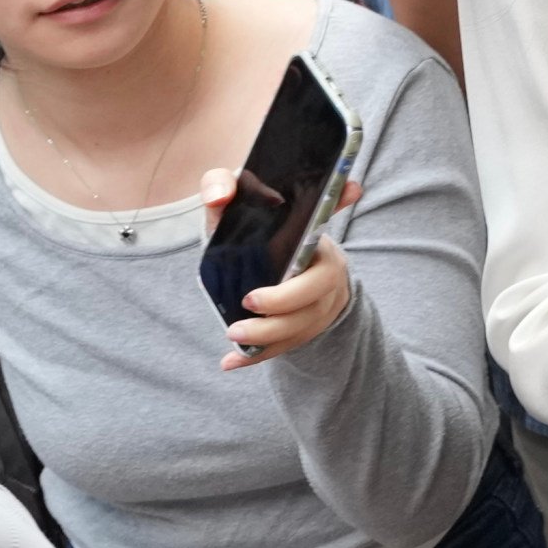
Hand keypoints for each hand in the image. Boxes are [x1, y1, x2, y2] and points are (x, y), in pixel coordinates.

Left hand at [198, 168, 357, 367]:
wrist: (272, 262)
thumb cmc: (258, 228)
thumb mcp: (239, 202)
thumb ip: (224, 184)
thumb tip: (218, 195)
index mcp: (315, 238)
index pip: (327, 230)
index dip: (329, 223)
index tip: (323, 218)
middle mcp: (324, 274)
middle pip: (315, 294)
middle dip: (283, 302)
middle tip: (247, 303)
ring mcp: (317, 307)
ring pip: (299, 328)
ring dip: (267, 336)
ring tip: (232, 334)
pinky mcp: (302, 331)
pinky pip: (281, 349)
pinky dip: (255, 357)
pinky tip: (230, 363)